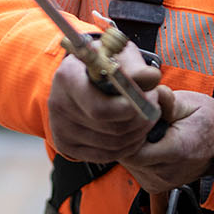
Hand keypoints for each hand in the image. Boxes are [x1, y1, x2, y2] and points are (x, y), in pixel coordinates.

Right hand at [46, 21, 163, 162]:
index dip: (130, 109)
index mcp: (67, 77)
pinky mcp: (66, 145)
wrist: (80, 77)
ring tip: (149, 118)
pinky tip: (136, 133)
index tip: (150, 97)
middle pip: (109, 128)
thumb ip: (136, 70)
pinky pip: (105, 155)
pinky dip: (126, 147)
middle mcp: (58, 104)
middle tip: (155, 108)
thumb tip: (153, 78)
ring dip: (138, 134)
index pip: (101, 108)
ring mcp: (60, 128)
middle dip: (140, 120)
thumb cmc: (103, 65)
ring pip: (111, 144)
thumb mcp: (119, 58)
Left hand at [121, 90, 213, 193]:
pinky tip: (148, 143)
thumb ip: (168, 100)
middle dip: (127, 137)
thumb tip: (153, 92)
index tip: (135, 117)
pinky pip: (135, 168)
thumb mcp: (191, 103)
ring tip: (146, 131)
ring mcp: (160, 181)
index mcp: (176, 151)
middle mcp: (166, 172)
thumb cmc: (207, 123)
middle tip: (138, 121)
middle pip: (127, 157)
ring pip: (129, 163)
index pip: (133, 150)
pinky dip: (137, 154)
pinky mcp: (155, 184)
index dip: (128, 131)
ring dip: (131, 145)